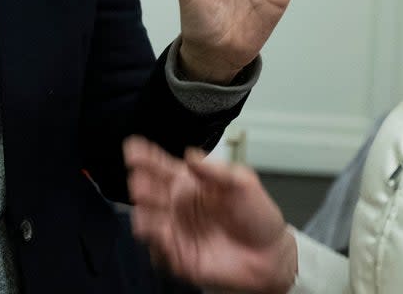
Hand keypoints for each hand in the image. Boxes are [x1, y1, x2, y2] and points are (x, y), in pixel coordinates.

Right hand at [124, 136, 295, 293]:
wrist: (270, 255)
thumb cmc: (257, 216)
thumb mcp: (243, 183)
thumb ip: (216, 170)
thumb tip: (192, 156)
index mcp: (188, 182)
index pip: (160, 166)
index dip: (145, 155)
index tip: (132, 147)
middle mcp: (177, 205)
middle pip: (149, 190)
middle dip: (140, 183)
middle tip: (138, 178)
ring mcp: (176, 230)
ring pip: (149, 219)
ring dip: (143, 211)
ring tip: (142, 205)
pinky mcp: (178, 256)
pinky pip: (159, 248)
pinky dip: (155, 240)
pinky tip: (158, 231)